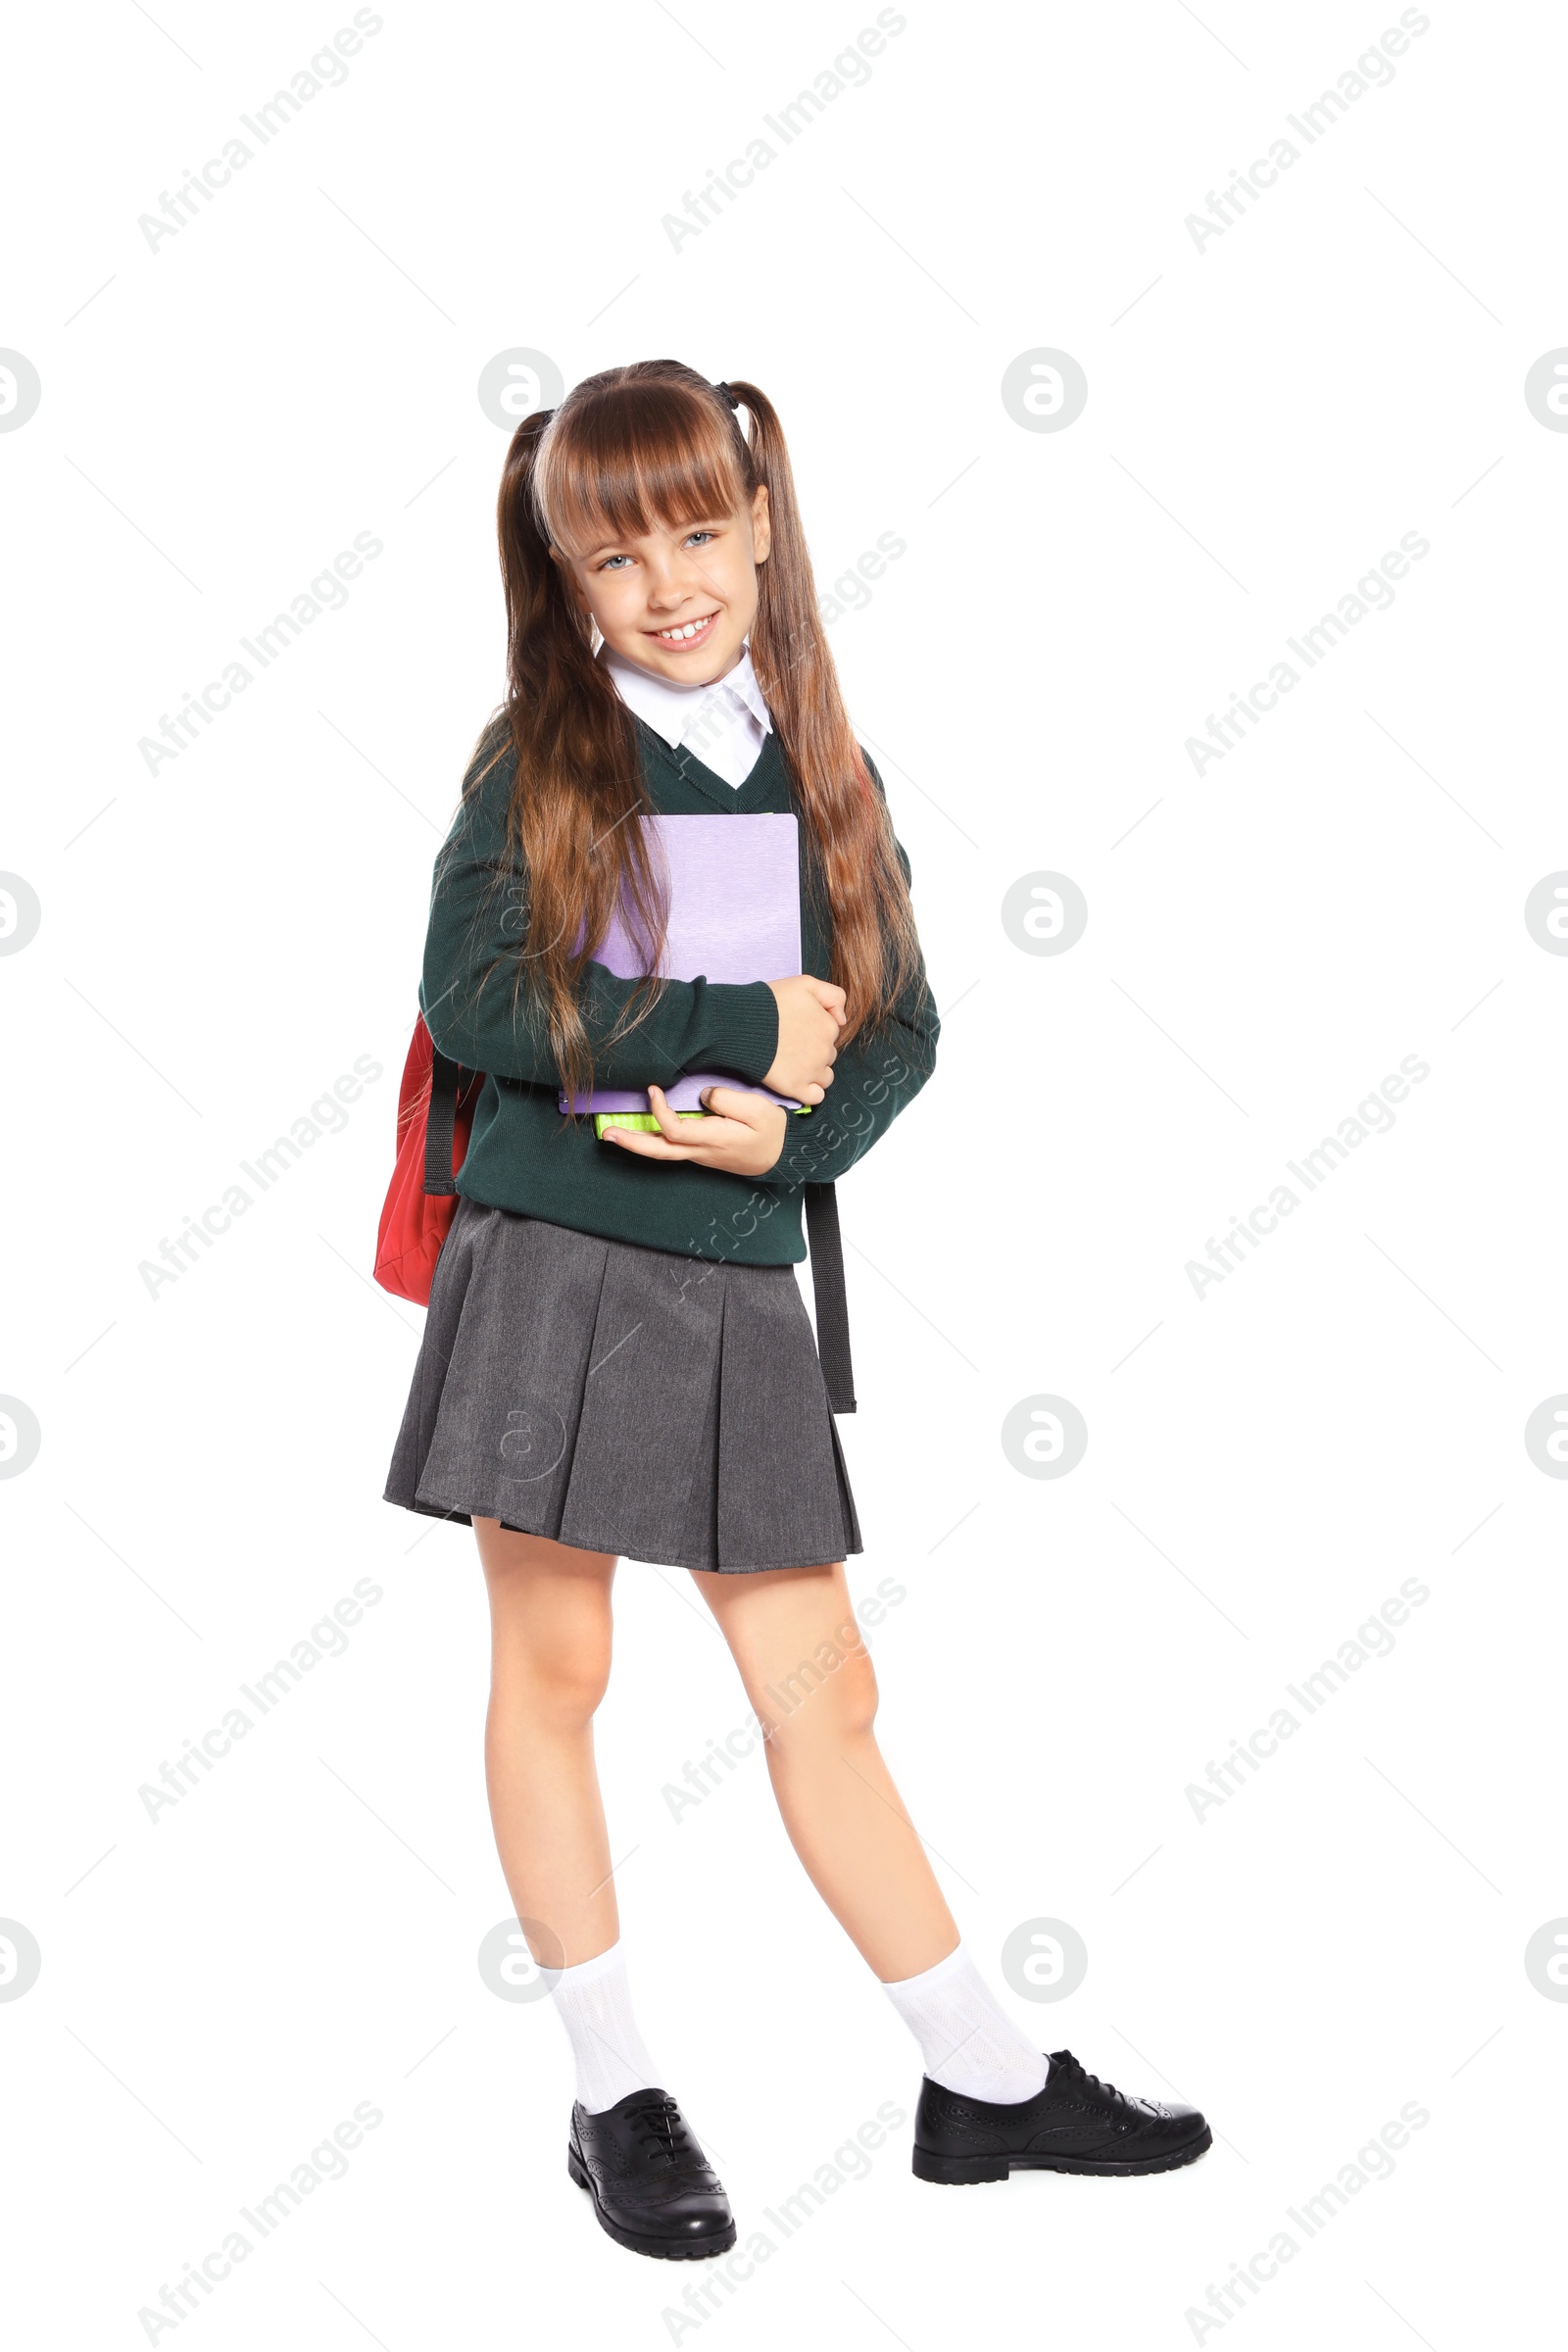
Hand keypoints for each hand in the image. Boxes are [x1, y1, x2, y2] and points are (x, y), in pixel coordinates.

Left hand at [604, 1085, 788, 1176]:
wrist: (779, 1157)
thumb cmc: (771, 1132)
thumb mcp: (759, 1110)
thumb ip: (728, 1099)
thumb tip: (701, 1095)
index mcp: (713, 1139)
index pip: (675, 1130)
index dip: (659, 1110)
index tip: (653, 1089)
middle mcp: (700, 1151)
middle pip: (659, 1151)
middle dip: (632, 1142)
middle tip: (607, 1134)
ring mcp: (697, 1154)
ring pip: (661, 1152)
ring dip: (635, 1143)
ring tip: (612, 1134)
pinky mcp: (698, 1152)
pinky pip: (668, 1149)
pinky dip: (649, 1142)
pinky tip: (637, 1134)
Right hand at [764, 974, 844, 1103]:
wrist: (741, 1024)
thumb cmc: (769, 1002)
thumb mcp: (805, 983)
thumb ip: (833, 995)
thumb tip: (842, 1020)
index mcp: (829, 1026)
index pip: (831, 1031)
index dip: (814, 1029)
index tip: (797, 1027)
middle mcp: (825, 1050)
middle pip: (828, 1055)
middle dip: (814, 1051)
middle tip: (790, 1044)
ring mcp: (812, 1071)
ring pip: (825, 1077)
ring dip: (814, 1072)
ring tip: (793, 1063)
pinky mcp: (796, 1087)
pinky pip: (816, 1097)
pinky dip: (810, 1092)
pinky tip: (798, 1082)